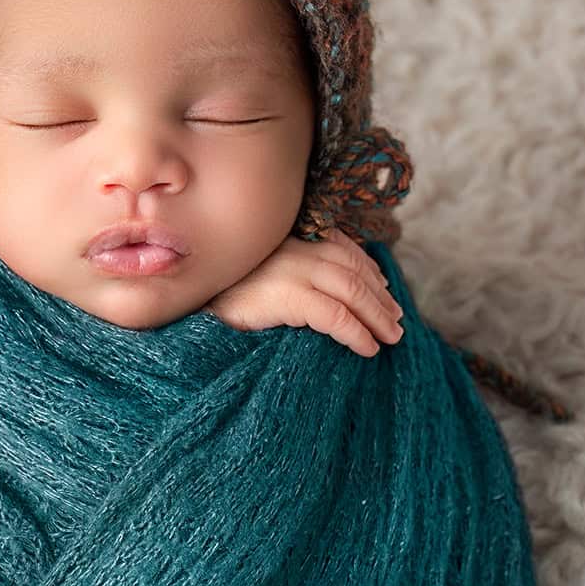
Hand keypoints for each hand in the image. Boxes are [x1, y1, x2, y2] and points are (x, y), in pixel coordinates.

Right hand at [204, 229, 406, 356]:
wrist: (188, 303)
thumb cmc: (220, 295)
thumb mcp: (259, 274)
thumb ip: (290, 272)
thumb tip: (327, 293)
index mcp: (289, 237)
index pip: (343, 248)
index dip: (369, 269)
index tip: (384, 290)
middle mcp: (294, 246)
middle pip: (353, 269)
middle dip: (380, 296)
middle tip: (397, 320)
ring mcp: (291, 268)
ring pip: (351, 289)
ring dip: (377, 315)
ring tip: (391, 338)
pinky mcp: (287, 295)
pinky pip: (335, 315)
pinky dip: (356, 332)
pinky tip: (367, 348)